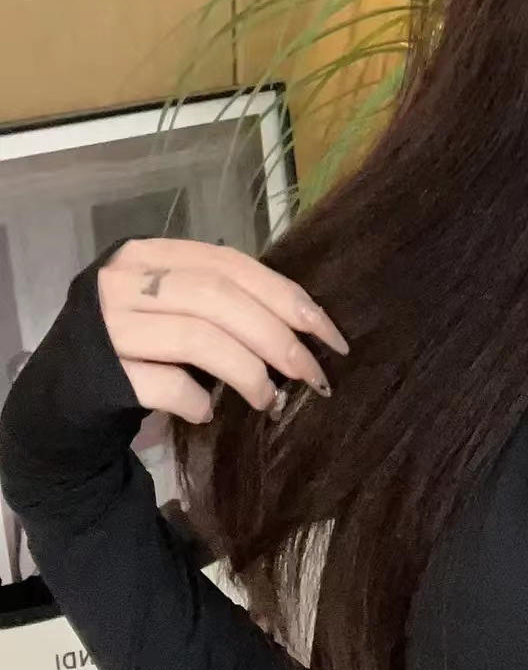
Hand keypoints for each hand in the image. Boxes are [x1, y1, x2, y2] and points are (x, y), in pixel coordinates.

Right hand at [97, 237, 348, 424]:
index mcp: (148, 255)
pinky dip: (196, 400)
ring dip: (247, 373)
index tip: (328, 333)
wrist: (57, 405)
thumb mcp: (175, 314)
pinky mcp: (97, 374)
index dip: (286, 297)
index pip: (231, 265)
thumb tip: (305, 328)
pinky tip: (207, 414)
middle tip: (311, 374)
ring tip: (268, 400)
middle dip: (276, 337)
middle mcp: (123, 281)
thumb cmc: (133, 352)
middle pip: (218, 298)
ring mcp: (106, 325)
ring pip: (197, 338)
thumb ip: (223, 305)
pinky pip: (163, 383)